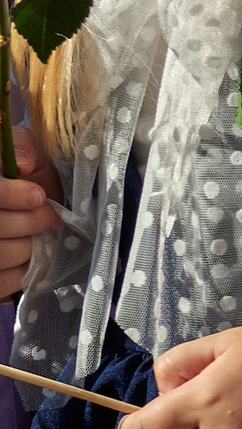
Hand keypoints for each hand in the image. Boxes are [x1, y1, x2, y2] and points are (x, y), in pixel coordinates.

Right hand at [0, 160, 59, 302]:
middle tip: (51, 218)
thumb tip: (23, 163)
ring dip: (29, 247)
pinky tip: (29, 256)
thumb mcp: (22, 150)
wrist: (25, 199)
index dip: (11, 195)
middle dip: (30, 223)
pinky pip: (2, 282)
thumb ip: (22, 146)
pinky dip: (22, 271)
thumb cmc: (21, 174)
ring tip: (40, 236)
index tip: (39, 196)